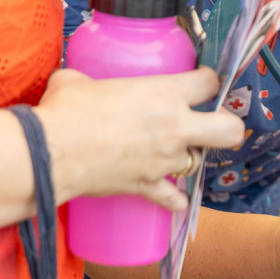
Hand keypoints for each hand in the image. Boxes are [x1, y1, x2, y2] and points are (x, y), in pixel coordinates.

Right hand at [34, 67, 244, 210]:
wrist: (50, 153)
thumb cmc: (64, 111)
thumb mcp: (78, 80)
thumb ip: (90, 79)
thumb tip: (77, 83)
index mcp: (165, 93)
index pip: (209, 83)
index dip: (209, 81)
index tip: (203, 82)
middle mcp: (175, 127)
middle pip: (229, 130)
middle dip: (228, 125)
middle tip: (213, 123)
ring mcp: (166, 160)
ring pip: (197, 162)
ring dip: (187, 156)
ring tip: (170, 152)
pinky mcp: (150, 186)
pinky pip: (174, 198)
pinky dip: (174, 199)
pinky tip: (173, 196)